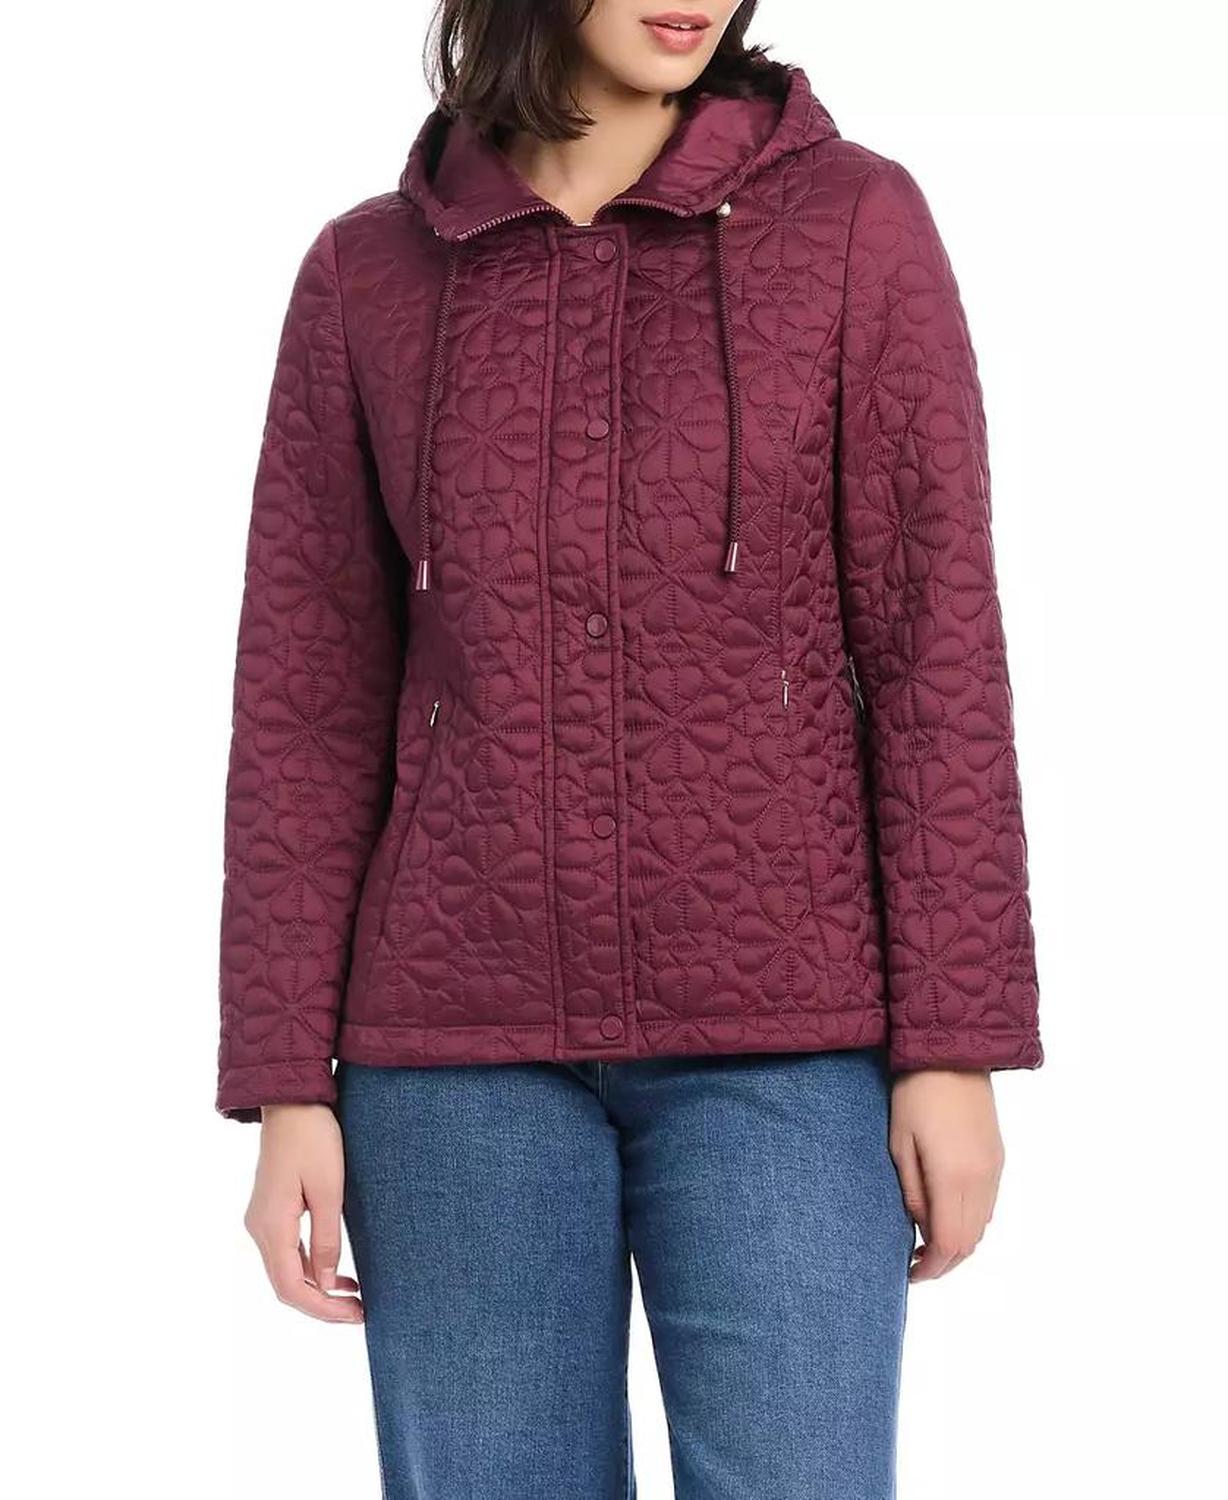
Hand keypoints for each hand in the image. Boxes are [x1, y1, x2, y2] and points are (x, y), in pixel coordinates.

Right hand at [243, 1103, 362, 1322]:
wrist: (293, 1102)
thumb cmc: (314, 1139)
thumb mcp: (328, 1190)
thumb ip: (325, 1240)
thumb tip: (324, 1285)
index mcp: (271, 1225)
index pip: (290, 1287)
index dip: (321, 1308)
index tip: (355, 1315)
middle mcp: (259, 1228)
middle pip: (285, 1284)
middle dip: (321, 1304)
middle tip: (359, 1313)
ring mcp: (262, 1220)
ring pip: (286, 1271)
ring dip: (317, 1288)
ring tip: (354, 1298)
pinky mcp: (271, 1211)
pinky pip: (287, 1252)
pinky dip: (310, 1268)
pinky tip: (335, 1273)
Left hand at [889, 1069, 1004, 1282]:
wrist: (953, 1053)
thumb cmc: (915, 1094)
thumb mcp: (900, 1144)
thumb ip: (913, 1192)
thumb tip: (922, 1229)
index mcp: (954, 1177)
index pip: (949, 1243)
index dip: (931, 1268)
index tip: (910, 1274)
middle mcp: (982, 1179)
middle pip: (970, 1243)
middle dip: (944, 1262)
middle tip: (915, 1264)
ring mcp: (995, 1169)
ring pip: (982, 1227)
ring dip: (959, 1244)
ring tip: (927, 1243)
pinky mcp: (999, 1158)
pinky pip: (988, 1206)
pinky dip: (970, 1222)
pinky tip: (947, 1216)